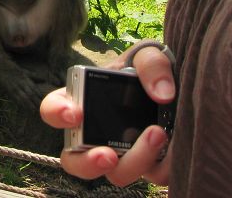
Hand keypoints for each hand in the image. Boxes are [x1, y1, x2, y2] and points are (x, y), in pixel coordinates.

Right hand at [39, 46, 174, 185]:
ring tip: (156, 135)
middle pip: (73, 160)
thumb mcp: (147, 55)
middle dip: (87, 163)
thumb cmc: (150, 69)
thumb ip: (152, 64)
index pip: (53, 109)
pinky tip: (175, 144)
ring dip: (133, 162)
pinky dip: (162, 163)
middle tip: (107, 155)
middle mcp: (94, 132)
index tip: (76, 114)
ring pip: (114, 174)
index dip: (57, 114)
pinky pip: (149, 175)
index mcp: (82, 100)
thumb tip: (161, 93)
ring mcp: (119, 153)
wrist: (179, 85)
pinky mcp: (147, 165)